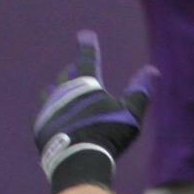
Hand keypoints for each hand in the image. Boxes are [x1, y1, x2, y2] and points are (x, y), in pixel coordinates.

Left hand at [34, 31, 155, 187]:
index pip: (88, 60)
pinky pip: (47, 114)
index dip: (88, 47)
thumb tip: (152, 70)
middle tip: (75, 68)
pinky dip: (54, 114)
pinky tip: (57, 120)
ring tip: (59, 92)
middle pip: (67, 76)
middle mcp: (63, 92)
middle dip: (73, 71)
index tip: (86, 35)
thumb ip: (139, 92)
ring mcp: (50, 108)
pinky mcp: (41, 126)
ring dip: (58, 91)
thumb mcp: (130, 115)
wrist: (77, 158)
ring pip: (52, 93)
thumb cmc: (108, 135)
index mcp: (85, 86)